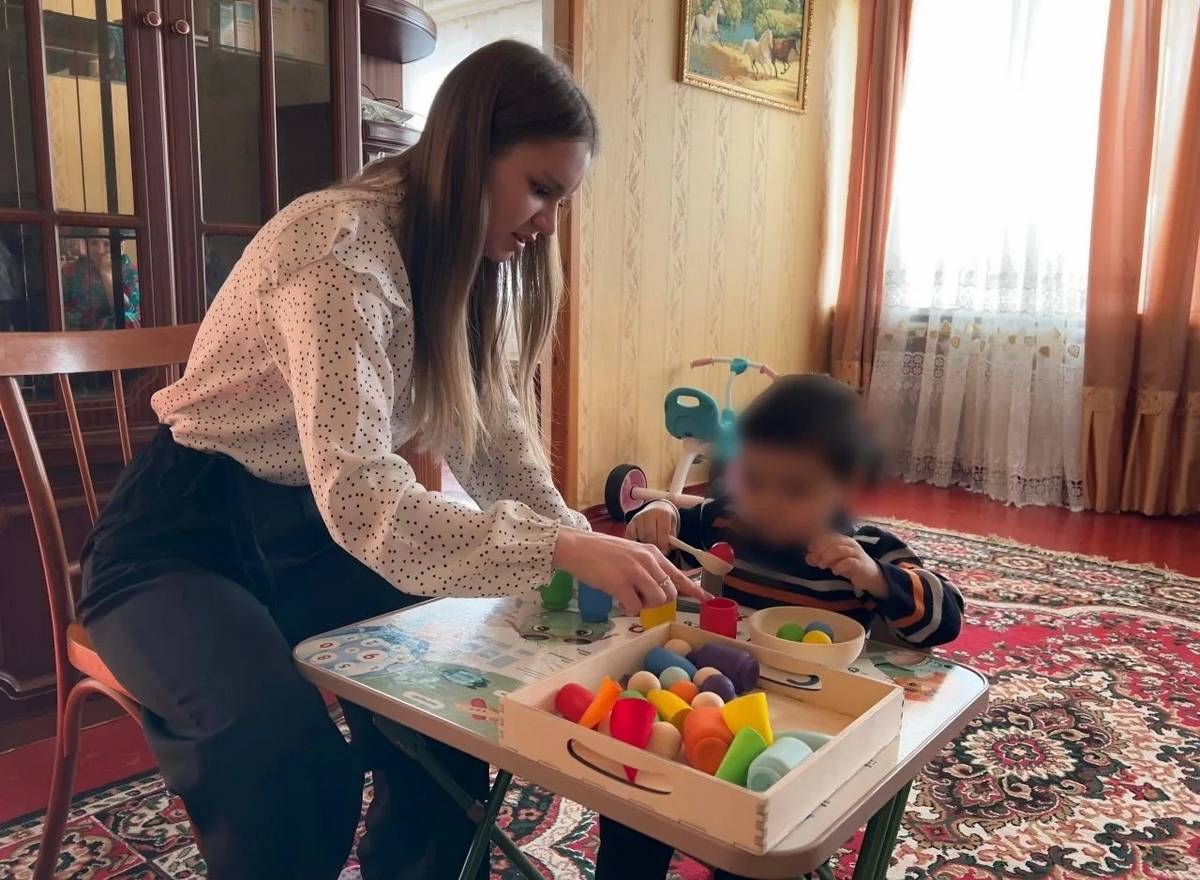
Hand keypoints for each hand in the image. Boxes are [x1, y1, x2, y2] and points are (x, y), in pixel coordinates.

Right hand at [554, 528, 708, 613]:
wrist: (577, 547)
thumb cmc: (602, 551)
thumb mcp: (632, 553)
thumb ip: (648, 567)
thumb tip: (661, 589)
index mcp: (652, 553)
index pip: (679, 575)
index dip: (695, 590)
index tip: (708, 599)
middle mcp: (648, 561)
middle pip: (670, 592)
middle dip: (660, 602)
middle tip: (642, 598)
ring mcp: (635, 572)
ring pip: (657, 600)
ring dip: (645, 606)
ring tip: (630, 598)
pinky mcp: (620, 584)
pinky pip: (636, 607)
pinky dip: (629, 609)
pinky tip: (620, 602)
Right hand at [624, 502, 677, 553]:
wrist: (657, 509)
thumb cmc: (666, 522)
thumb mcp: (673, 528)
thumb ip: (671, 540)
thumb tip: (663, 552)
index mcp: (662, 513)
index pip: (663, 531)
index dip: (664, 543)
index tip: (665, 550)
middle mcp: (649, 514)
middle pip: (651, 535)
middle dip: (655, 546)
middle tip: (658, 551)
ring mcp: (638, 519)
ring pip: (642, 539)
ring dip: (647, 545)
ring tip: (652, 545)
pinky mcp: (630, 525)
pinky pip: (632, 539)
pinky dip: (637, 544)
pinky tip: (643, 543)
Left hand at [806, 534, 886, 597]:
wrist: (869, 575)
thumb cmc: (848, 565)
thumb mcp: (832, 561)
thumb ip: (819, 558)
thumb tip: (808, 557)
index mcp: (842, 540)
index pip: (827, 536)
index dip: (817, 543)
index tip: (810, 551)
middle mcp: (849, 543)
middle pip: (831, 542)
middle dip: (820, 551)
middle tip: (816, 561)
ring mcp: (856, 553)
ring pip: (839, 550)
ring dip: (828, 558)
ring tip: (823, 566)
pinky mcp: (861, 564)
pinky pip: (849, 562)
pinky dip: (840, 567)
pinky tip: (835, 571)